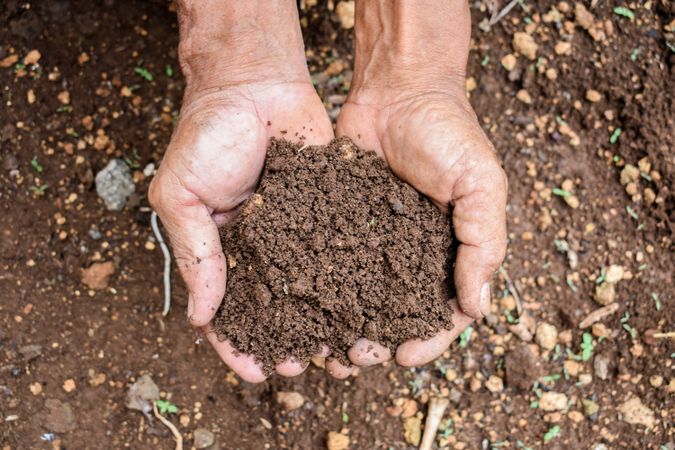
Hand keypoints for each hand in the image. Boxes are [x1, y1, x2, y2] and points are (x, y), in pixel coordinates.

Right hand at [149, 0, 333, 381]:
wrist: (253, 84)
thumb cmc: (206, 136)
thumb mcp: (181, 195)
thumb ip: (193, 252)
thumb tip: (199, 317)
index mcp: (221, 249)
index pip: (226, 309)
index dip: (238, 343)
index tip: (255, 371)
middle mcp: (262, 248)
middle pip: (273, 306)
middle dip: (284, 339)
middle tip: (299, 366)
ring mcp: (297, 231)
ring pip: (312, 286)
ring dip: (321, 320)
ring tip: (335, 350)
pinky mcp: (330, 210)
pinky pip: (340, 248)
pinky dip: (350, 277)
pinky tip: (363, 303)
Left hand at [328, 0, 507, 372]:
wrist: (399, 89)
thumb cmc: (449, 134)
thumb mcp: (481, 185)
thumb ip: (484, 243)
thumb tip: (478, 308)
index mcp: (452, 253)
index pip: (443, 312)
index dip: (427, 340)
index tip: (405, 356)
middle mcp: (411, 256)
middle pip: (395, 314)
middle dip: (377, 341)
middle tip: (354, 359)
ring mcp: (373, 242)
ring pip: (357, 298)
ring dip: (342, 327)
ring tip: (323, 350)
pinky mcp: (339, 224)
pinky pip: (328, 263)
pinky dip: (317, 289)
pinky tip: (300, 310)